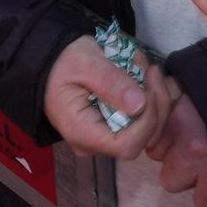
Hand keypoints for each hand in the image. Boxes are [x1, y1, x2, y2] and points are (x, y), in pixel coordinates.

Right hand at [42, 35, 175, 159]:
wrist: (50, 62)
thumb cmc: (62, 61)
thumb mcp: (85, 62)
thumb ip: (111, 82)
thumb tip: (139, 103)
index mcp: (82, 132)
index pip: (127, 145)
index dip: (146, 121)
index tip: (148, 88)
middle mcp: (94, 144)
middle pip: (142, 140)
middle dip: (156, 107)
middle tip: (154, 72)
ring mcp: (104, 138)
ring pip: (146, 133)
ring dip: (157, 103)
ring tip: (152, 72)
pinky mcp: (112, 129)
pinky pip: (140, 124)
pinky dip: (151, 103)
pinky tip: (148, 81)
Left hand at [146, 94, 206, 206]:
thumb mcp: (204, 83)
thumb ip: (181, 100)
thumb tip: (162, 94)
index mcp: (181, 121)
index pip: (154, 152)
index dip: (170, 147)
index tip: (183, 141)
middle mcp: (194, 150)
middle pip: (172, 182)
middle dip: (188, 172)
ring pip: (202, 201)